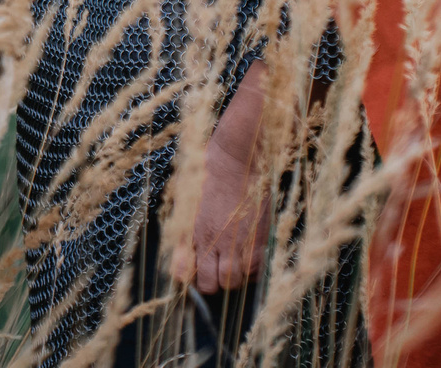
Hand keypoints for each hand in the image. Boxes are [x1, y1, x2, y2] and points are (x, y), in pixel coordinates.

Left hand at [169, 62, 269, 293]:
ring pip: (235, 281)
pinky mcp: (259, 237)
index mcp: (193, 232)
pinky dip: (252, 268)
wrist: (236, 155)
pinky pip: (256, 269)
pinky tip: (247, 255)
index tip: (194, 271)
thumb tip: (181, 254)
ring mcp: (238, 242)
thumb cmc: (206, 170)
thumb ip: (183, 229)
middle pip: (213, 285)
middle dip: (213, 281)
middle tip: (215, 268)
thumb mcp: (184, 198)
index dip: (190, 277)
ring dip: (233, 276)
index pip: (187, 274)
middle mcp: (214, 242)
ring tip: (232, 261)